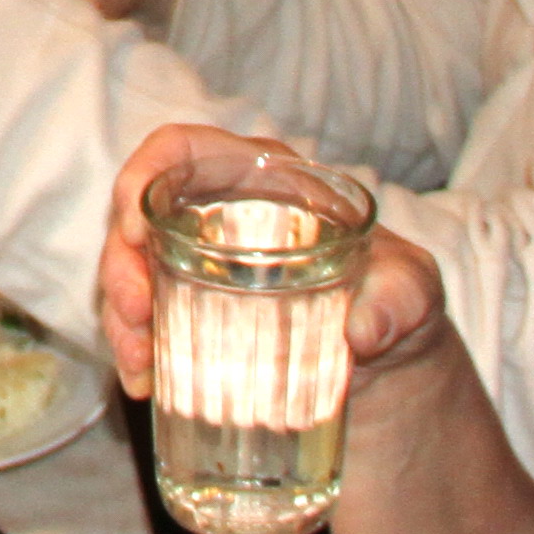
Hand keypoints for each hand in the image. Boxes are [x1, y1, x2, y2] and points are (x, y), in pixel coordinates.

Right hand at [92, 121, 446, 398]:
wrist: (389, 364)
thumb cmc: (397, 298)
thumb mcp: (412, 290)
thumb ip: (402, 298)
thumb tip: (364, 331)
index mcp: (262, 182)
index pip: (183, 149)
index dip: (145, 173)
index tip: (135, 226)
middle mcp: (218, 218)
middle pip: (142, 217)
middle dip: (122, 264)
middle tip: (138, 311)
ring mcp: (198, 269)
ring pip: (133, 274)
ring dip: (121, 316)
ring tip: (139, 362)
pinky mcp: (194, 318)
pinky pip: (145, 325)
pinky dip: (136, 353)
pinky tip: (144, 383)